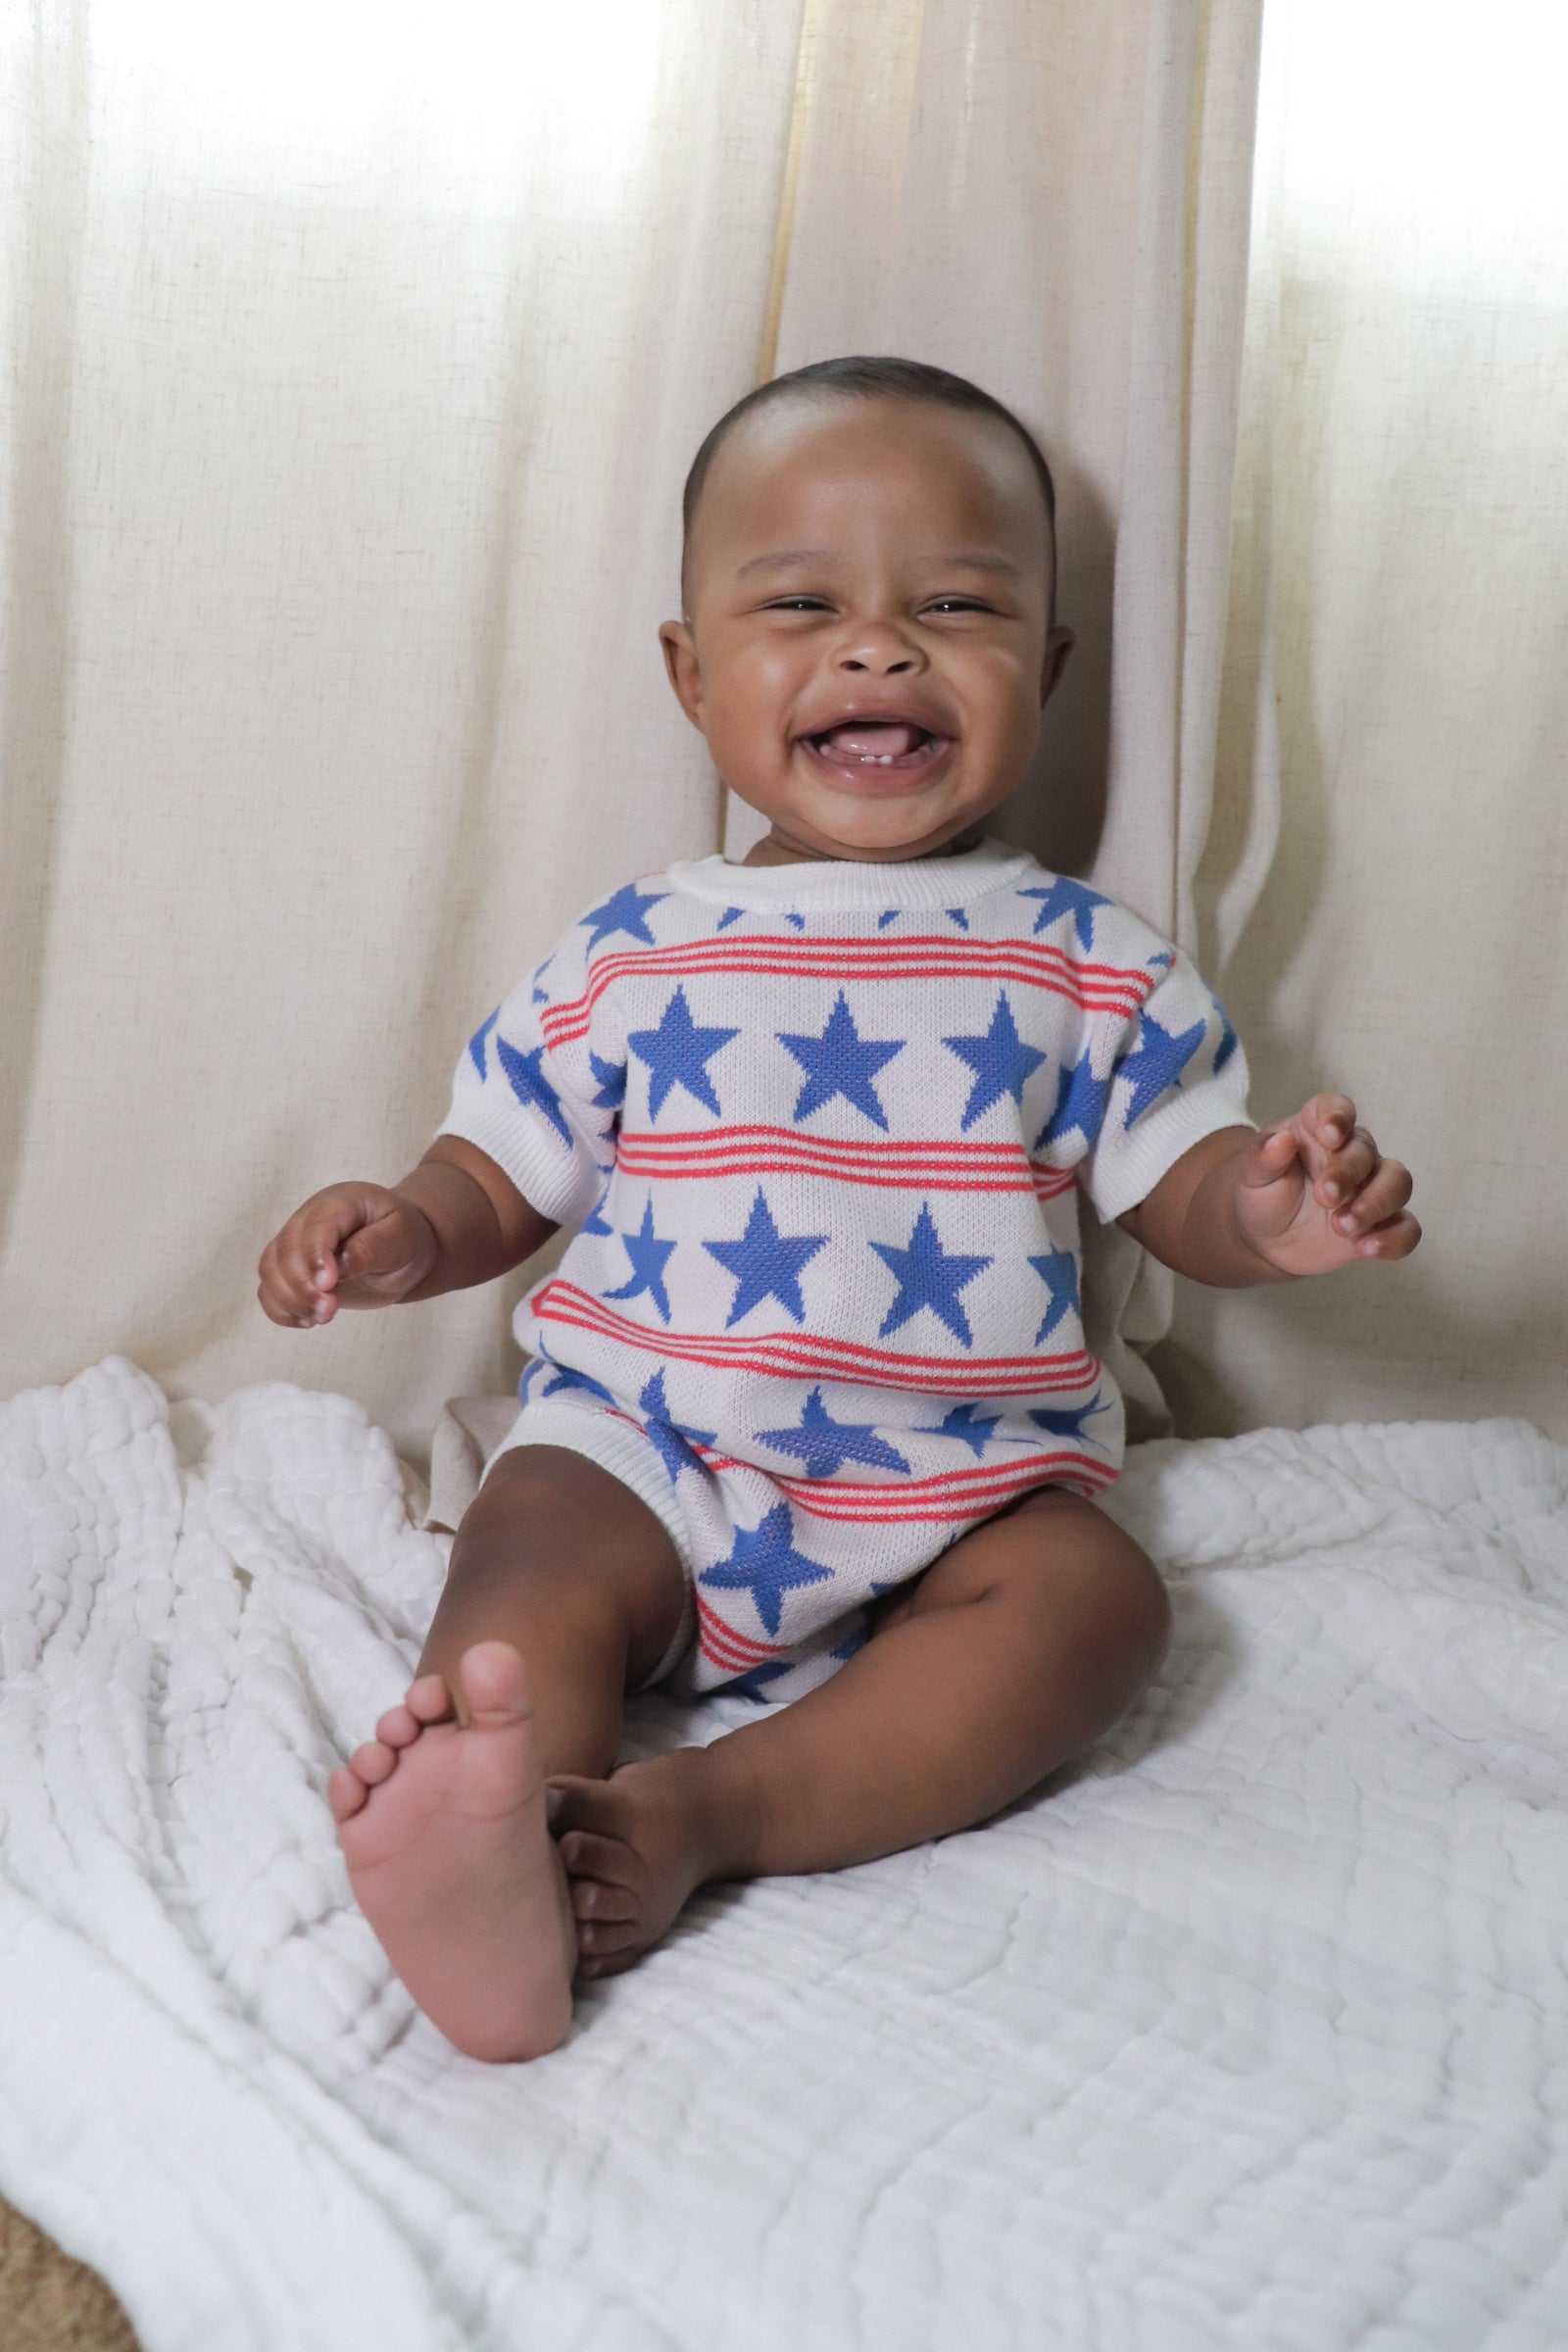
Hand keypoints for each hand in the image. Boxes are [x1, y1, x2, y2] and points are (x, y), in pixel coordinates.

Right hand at [257, 1182, 438, 1327]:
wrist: (400, 1248)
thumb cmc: (404, 1238)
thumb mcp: (401, 1239)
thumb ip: (371, 1248)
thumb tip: (338, 1267)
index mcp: (341, 1203)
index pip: (316, 1226)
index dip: (315, 1256)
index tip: (328, 1285)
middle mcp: (310, 1218)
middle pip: (285, 1250)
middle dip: (302, 1286)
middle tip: (330, 1311)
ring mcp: (297, 1243)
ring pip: (270, 1269)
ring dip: (290, 1300)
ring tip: (322, 1317)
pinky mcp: (292, 1270)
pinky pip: (269, 1288)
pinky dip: (280, 1309)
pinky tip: (307, 1321)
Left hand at [1233, 1094, 1419, 1278]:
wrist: (1267, 1239)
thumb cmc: (1263, 1195)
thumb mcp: (1252, 1176)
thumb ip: (1263, 1157)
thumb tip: (1280, 1141)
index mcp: (1317, 1130)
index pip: (1336, 1109)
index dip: (1338, 1117)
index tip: (1330, 1135)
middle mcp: (1351, 1154)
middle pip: (1367, 1151)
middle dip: (1349, 1173)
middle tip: (1324, 1197)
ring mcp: (1370, 1188)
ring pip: (1398, 1183)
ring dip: (1376, 1203)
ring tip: (1342, 1227)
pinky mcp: (1380, 1224)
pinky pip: (1406, 1228)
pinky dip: (1393, 1239)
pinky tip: (1366, 1249)